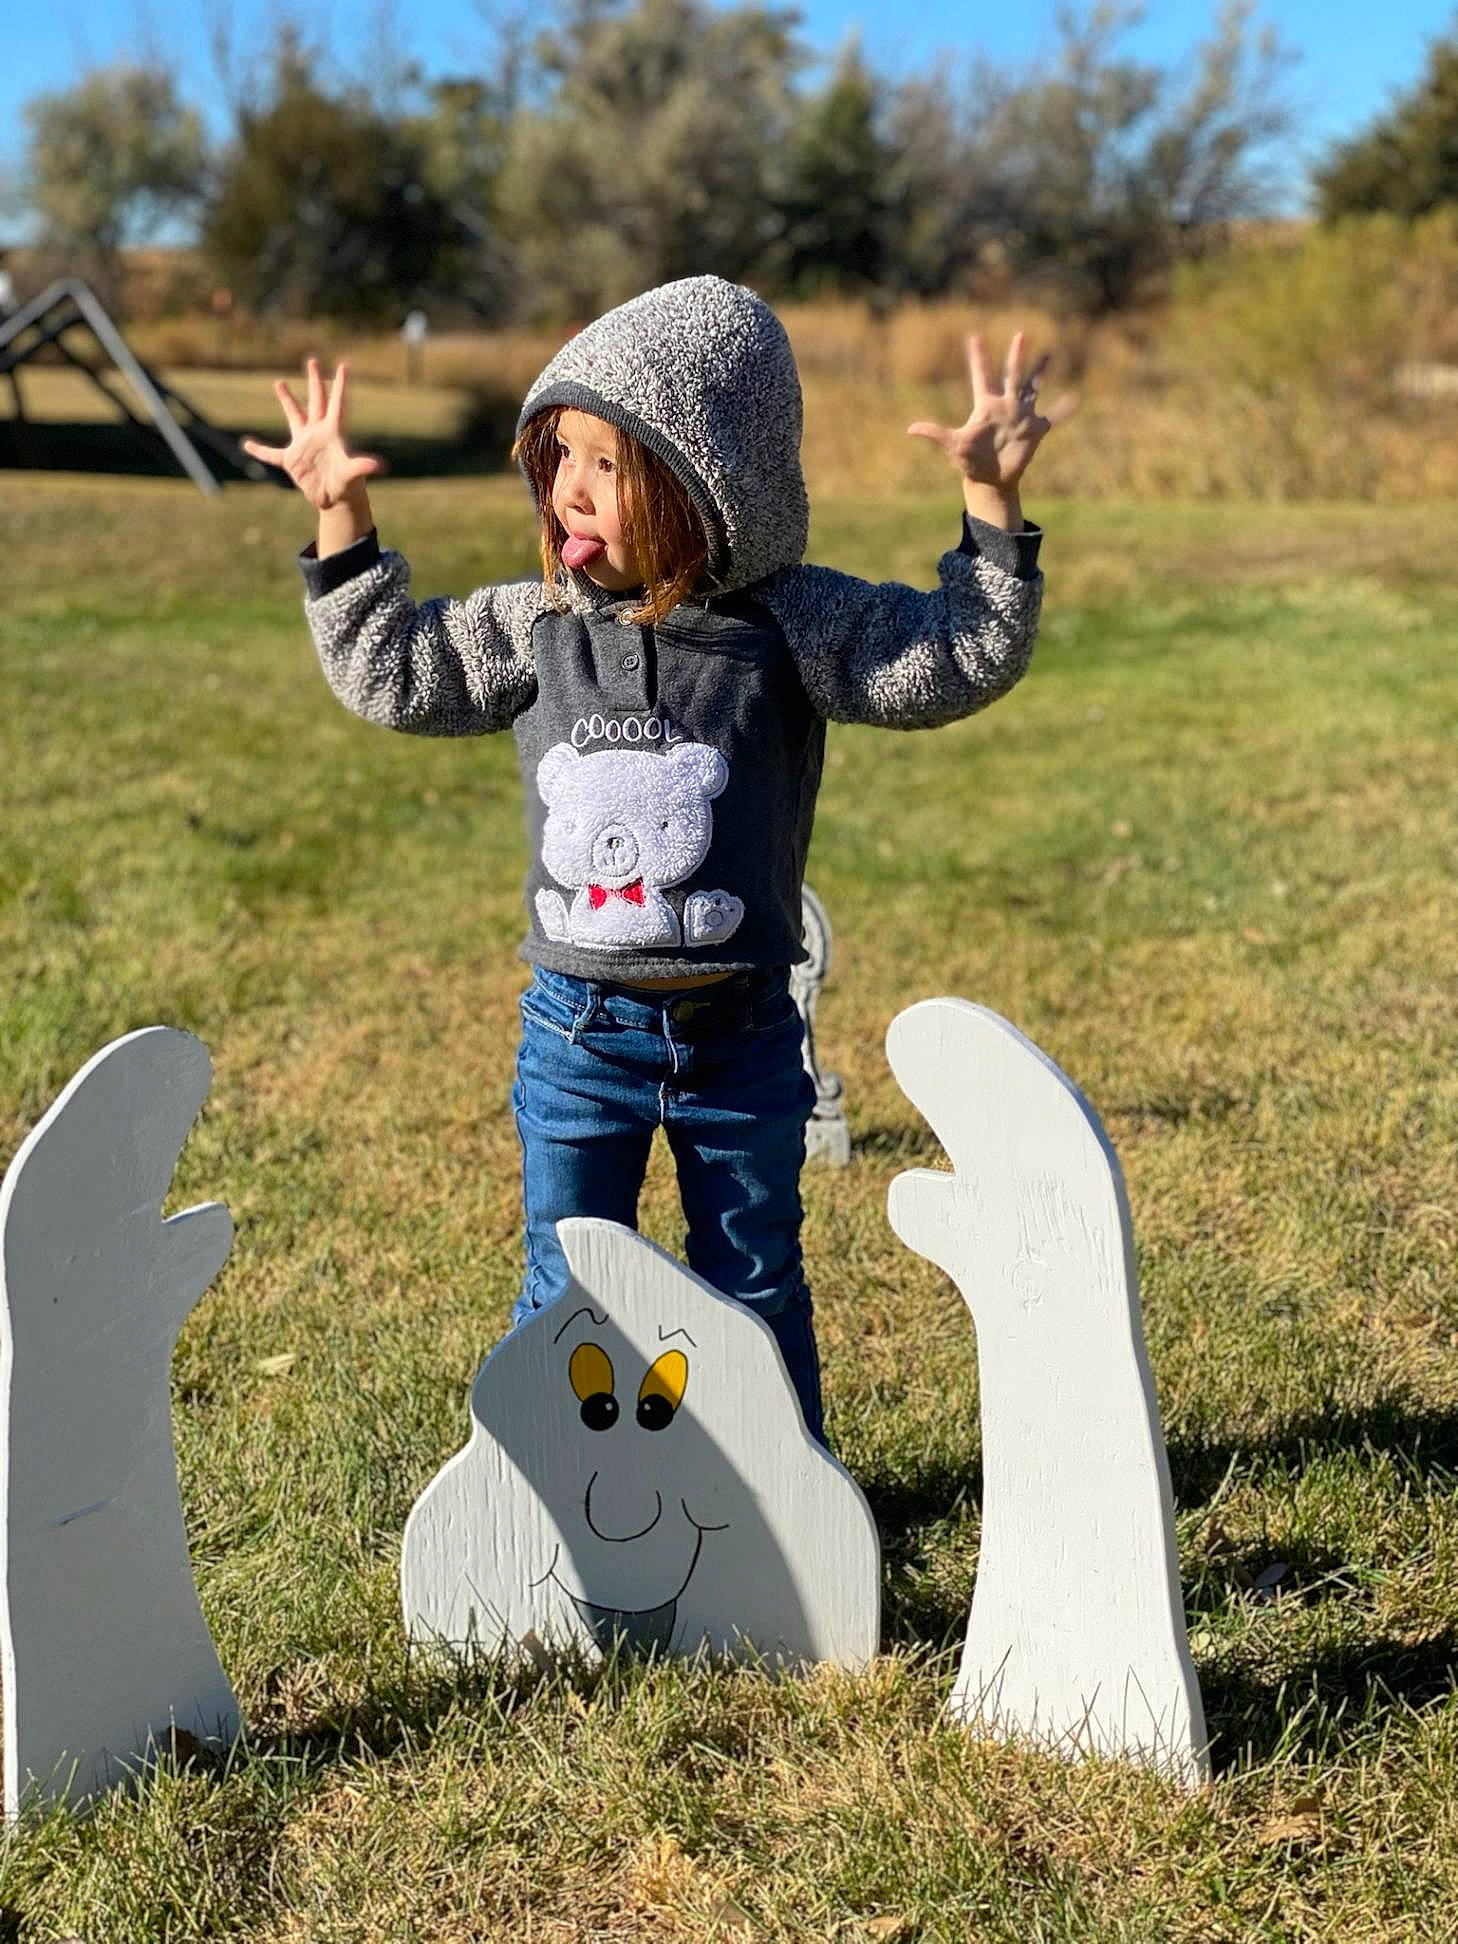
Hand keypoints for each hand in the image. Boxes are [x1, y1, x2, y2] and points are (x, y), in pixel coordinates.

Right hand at [241, 358, 384, 509]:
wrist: (336, 501)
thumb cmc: (348, 487)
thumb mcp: (352, 475)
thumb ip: (361, 467)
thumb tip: (377, 465)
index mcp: (333, 433)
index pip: (337, 404)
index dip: (340, 385)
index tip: (344, 366)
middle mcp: (318, 433)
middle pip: (316, 401)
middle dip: (315, 381)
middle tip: (313, 360)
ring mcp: (303, 444)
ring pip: (294, 416)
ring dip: (288, 400)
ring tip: (279, 382)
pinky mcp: (292, 460)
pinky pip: (272, 454)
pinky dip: (260, 450)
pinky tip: (247, 444)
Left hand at [908, 331, 1077, 491]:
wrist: (991, 479)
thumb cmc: (969, 461)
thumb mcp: (953, 446)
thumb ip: (935, 434)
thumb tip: (910, 429)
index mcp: (986, 406)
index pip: (981, 377)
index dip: (978, 358)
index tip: (974, 336)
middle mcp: (1006, 405)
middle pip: (1012, 375)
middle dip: (1016, 356)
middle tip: (1020, 333)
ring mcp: (1022, 416)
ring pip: (1034, 388)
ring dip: (1041, 372)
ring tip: (1049, 353)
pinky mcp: (1036, 431)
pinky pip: (1053, 418)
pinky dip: (1063, 410)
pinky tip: (1075, 399)